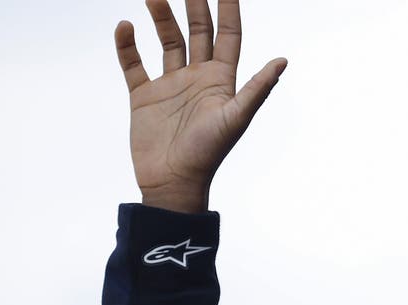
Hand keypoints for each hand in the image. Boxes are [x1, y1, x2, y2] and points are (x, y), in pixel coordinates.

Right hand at [115, 0, 286, 212]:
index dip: (228, 9)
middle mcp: (197, 78)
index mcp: (221, 81)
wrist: (173, 183)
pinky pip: (133, 64)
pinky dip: (127, 45)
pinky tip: (125, 26)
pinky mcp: (144, 96)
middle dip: (194, 4)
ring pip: (167, 41)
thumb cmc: (208, 154)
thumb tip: (283, 61)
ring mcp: (170, 85)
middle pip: (197, 31)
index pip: (228, 36)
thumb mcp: (235, 118)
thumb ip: (257, 88)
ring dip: (160, 17)